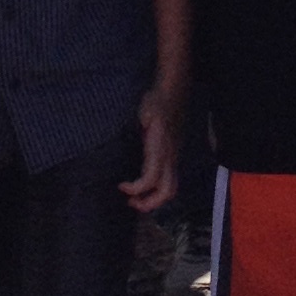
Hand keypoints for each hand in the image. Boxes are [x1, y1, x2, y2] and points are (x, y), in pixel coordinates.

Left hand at [122, 82, 184, 212]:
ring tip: (135, 198)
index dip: (137, 188)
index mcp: (161, 147)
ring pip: (171, 188)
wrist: (175, 92)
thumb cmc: (157, 99)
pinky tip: (141, 184)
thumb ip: (142, 122)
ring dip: (153, 199)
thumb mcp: (145, 109)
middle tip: (130, 202)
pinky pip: (168, 180)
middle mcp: (170, 156)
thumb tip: (140, 129)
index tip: (121, 186)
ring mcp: (173, 157)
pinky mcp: (173, 156)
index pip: (152, 178)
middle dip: (149, 203)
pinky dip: (155, 189)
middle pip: (168, 191)